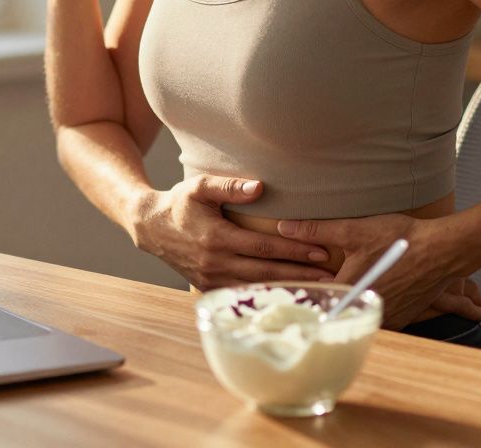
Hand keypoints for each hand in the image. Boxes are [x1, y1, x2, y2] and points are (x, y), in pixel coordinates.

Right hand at [132, 175, 333, 290]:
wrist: (151, 228)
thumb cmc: (179, 204)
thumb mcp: (199, 186)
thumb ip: (229, 186)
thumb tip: (260, 187)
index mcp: (217, 238)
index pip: (265, 247)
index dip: (295, 251)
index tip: (321, 252)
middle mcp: (215, 263)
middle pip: (266, 271)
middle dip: (300, 273)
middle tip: (329, 275)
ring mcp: (211, 279)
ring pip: (256, 286)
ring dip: (286, 287)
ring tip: (315, 287)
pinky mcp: (207, 287)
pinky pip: (242, 293)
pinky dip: (266, 293)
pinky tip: (285, 292)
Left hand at [277, 214, 480, 329]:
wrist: (442, 251)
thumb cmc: (399, 238)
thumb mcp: (354, 229)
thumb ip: (315, 230)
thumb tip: (283, 227)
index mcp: (349, 292)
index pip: (315, 300)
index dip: (302, 293)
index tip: (291, 291)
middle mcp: (365, 312)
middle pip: (337, 311)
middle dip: (325, 301)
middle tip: (312, 290)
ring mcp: (385, 318)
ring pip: (357, 316)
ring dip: (349, 306)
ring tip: (340, 292)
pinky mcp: (401, 320)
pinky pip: (377, 318)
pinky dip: (370, 308)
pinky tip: (370, 292)